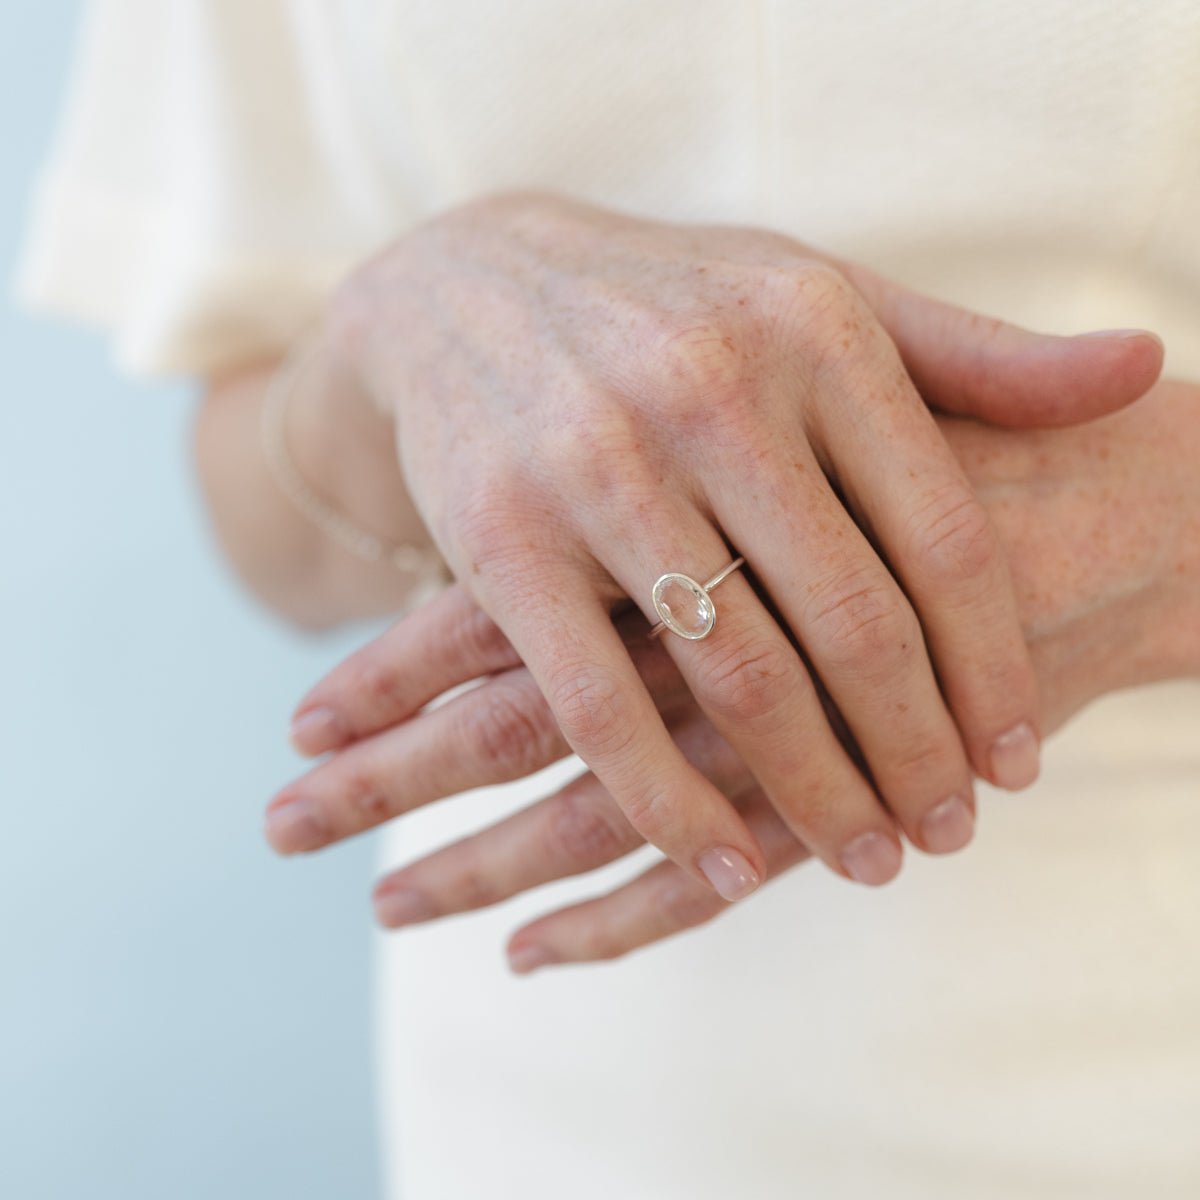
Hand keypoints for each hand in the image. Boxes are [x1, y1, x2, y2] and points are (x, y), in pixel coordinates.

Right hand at [267, 380, 1199, 968]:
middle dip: (915, 754)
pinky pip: (599, 705)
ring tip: (868, 861)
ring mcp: (598, 470)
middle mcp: (709, 393)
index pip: (940, 535)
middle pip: (854, 623)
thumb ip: (973, 355)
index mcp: (812, 334)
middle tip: (947, 835)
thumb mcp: (818, 298)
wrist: (463, 288)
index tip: (1014, 762)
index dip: (990, 667)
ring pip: (738, 677)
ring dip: (816, 795)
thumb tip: (1138, 372)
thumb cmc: (670, 309)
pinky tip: (729, 862)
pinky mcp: (501, 542)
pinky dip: (672, 801)